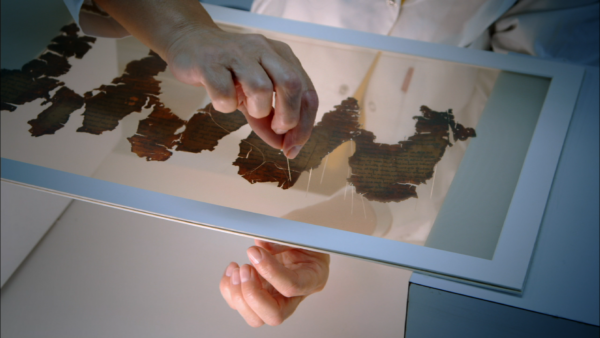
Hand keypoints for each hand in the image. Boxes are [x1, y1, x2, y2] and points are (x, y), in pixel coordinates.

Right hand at [166, 27, 318, 157]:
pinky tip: (222, 100)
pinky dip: (225, 105)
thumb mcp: (253, 96)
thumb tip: (285, 147)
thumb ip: (269, 120)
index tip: (293, 146)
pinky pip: (224, 92)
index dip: (305, 123)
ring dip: (258, 109)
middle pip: (291, 83)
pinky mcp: (209, 61)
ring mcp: (236, 53)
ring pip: (261, 87)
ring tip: (246, 107)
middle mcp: (262, 50)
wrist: (189, 44)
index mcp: (281, 56)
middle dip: (289, 117)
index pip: (307, 90)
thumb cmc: (228, 72)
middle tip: (276, 130)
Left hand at [219, 240, 329, 326]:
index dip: (271, 272)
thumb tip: (261, 245)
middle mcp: (295, 295)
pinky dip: (230, 289)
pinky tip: (233, 270)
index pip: (292, 287)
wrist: (300, 236)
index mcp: (312, 277)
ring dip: (238, 294)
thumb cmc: (303, 234)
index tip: (255, 253)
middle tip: (245, 269)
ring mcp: (276, 298)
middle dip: (252, 295)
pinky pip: (240, 304)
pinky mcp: (260, 295)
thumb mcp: (298, 230)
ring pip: (255, 317)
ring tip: (237, 269)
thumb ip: (281, 239)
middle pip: (274, 315)